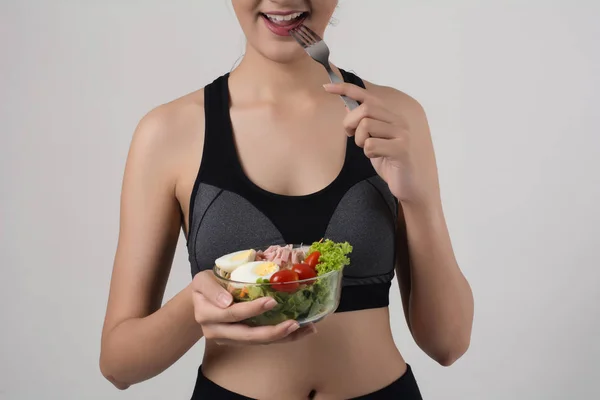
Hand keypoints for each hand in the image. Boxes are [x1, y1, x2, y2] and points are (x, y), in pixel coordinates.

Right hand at [191, 270, 315, 345]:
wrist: (199, 302)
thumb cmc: (205, 287)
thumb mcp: (201, 280)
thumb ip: (211, 288)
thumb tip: (227, 300)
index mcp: (207, 315)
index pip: (232, 314)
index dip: (252, 309)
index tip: (271, 301)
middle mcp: (217, 331)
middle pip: (247, 335)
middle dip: (272, 331)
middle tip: (294, 323)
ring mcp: (229, 339)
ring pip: (257, 342)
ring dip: (282, 337)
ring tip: (305, 329)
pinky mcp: (240, 341)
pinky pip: (261, 341)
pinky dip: (282, 338)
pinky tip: (300, 331)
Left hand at [324, 83, 438, 205]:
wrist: (408, 184)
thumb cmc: (388, 161)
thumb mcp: (372, 139)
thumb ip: (363, 122)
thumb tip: (347, 104)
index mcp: (390, 116)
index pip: (366, 96)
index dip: (345, 89)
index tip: (326, 87)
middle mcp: (397, 120)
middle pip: (365, 109)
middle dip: (350, 122)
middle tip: (351, 135)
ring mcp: (401, 134)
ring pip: (366, 125)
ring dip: (360, 140)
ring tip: (368, 149)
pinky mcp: (401, 149)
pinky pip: (371, 144)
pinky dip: (368, 153)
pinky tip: (377, 157)